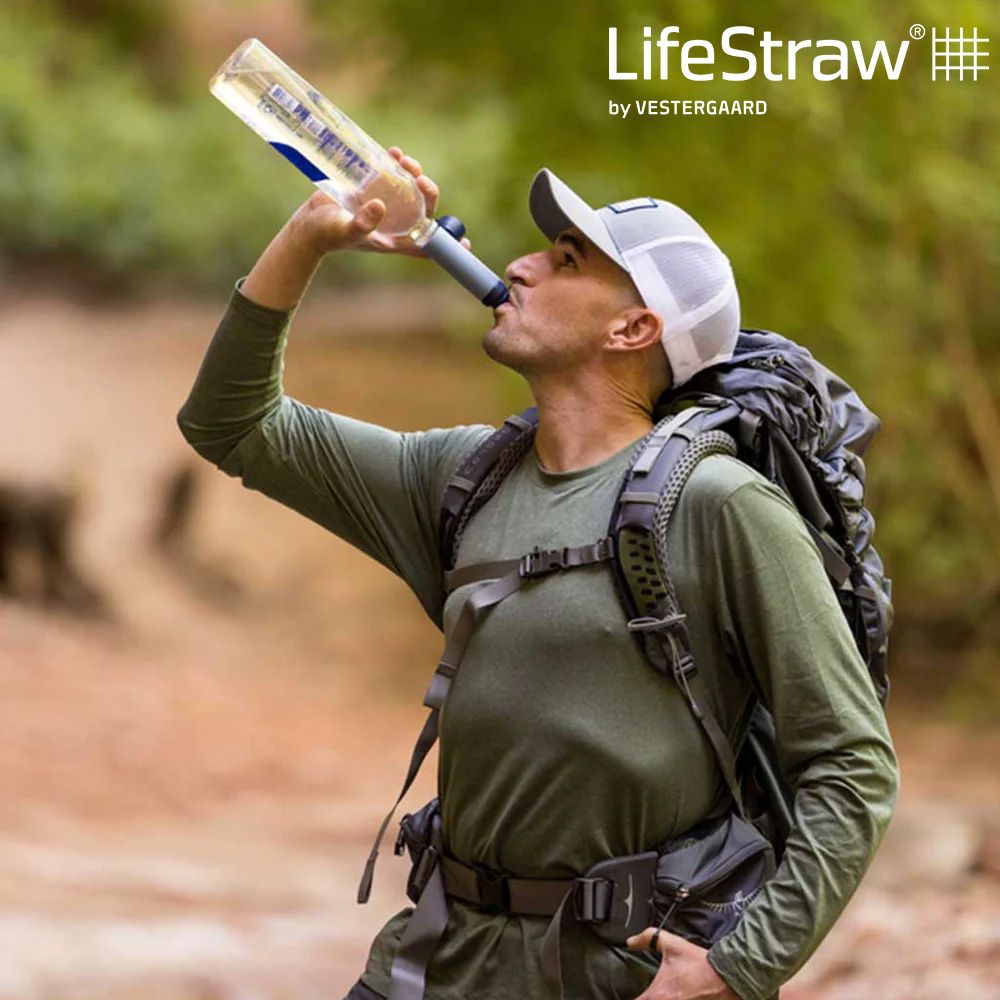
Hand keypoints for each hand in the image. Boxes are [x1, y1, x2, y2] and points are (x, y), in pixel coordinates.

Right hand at [288, 147, 470, 257]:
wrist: (306, 223)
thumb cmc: (326, 234)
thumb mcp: (344, 230)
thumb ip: (363, 223)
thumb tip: (380, 205)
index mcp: (393, 239)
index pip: (425, 246)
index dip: (446, 245)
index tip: (464, 241)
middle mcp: (393, 223)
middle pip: (423, 210)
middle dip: (428, 193)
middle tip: (420, 179)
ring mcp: (385, 205)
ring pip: (410, 190)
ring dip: (414, 174)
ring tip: (405, 161)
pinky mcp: (373, 189)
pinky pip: (392, 175)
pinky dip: (396, 164)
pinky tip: (393, 153)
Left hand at [625, 927, 738, 999]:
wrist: (725, 977)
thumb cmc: (699, 963)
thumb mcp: (671, 944)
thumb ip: (648, 938)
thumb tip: (630, 941)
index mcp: (658, 995)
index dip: (626, 998)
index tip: (625, 993)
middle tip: (645, 994)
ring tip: (658, 996)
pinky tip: (669, 998)